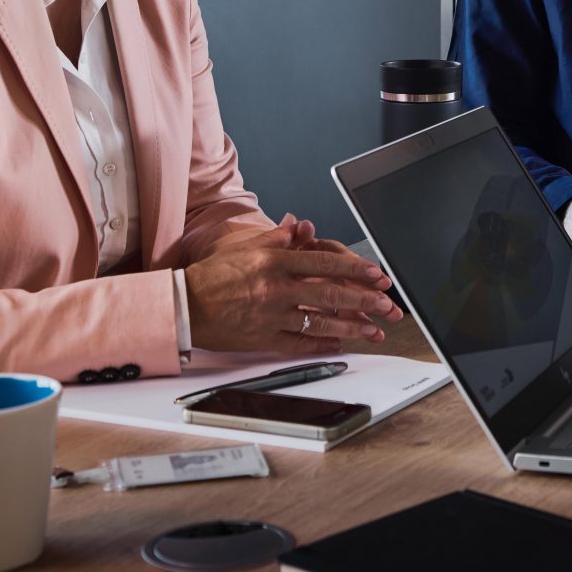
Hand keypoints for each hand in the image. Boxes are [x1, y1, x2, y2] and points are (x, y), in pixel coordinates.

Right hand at [183, 223, 401, 353]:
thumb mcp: (247, 248)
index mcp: (274, 261)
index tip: (376, 273)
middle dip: (363, 299)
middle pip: (329, 293)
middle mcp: (276, 288)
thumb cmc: (214, 275)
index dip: (354, 268)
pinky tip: (340, 343)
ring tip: (374, 330)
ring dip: (351, 326)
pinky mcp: (263, 339)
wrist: (185, 306)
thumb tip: (303, 227)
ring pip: (320, 322)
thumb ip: (278, 238)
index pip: (323, 262)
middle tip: (386, 303)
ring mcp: (271, 315)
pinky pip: (299, 343)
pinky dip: (322, 344)